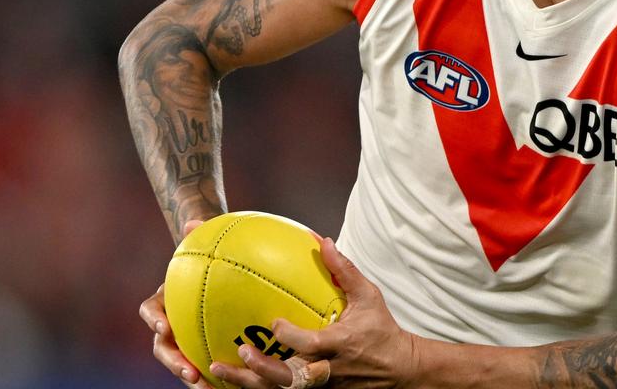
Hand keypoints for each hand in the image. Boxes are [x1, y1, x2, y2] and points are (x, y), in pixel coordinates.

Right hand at [141, 220, 210, 387]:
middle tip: (190, 373)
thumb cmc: (206, 257)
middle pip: (163, 347)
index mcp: (163, 300)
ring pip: (182, 364)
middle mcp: (168, 324)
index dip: (154, 319)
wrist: (213, 270)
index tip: (163, 326)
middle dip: (174, 362)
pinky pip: (206, 366)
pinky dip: (217, 377)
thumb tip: (194, 221)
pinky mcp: (201, 350)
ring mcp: (183, 339)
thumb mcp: (203, 245)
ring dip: (192, 377)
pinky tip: (237, 386)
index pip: (150, 310)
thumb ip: (199, 234)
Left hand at [209, 237, 422, 388]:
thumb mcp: (368, 297)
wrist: (398, 370)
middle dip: (263, 370)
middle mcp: (326, 370)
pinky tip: (230, 378)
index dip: (291, 337)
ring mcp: (320, 386)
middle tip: (241, 352)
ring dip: (248, 382)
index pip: (312, 345)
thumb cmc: (381, 329)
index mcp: (339, 345)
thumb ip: (344, 271)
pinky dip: (255, 386)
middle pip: (290, 378)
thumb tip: (323, 242)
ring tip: (218, 369)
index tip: (274, 323)